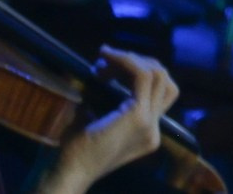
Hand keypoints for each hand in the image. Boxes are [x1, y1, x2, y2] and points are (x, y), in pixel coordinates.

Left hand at [41, 48, 178, 193]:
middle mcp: (154, 128)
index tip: (108, 70)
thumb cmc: (71, 153)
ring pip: (158, 74)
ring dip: (131, 59)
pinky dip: (127, 61)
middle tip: (107, 61)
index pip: (160, 93)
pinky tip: (108, 58)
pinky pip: (142, 76)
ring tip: (105, 59)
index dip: (138, 74)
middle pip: (164, 81)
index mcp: (147, 133)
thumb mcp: (94, 125)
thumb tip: (100, 76)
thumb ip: (105, 106)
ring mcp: (149, 122)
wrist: (67, 174)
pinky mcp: (138, 115)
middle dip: (138, 63)